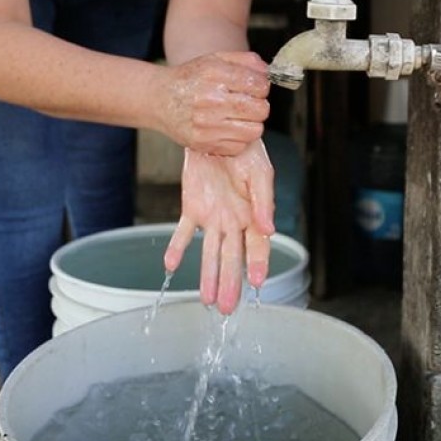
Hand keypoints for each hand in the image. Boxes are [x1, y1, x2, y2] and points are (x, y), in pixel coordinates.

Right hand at [156, 52, 269, 155]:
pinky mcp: (204, 144)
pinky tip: (226, 128)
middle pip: (261, 110)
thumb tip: (267, 72)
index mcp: (213, 74)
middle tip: (247, 103)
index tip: (255, 88)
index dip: (262, 87)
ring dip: (251, 124)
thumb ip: (244, 60)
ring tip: (237, 117)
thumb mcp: (215, 60)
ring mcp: (207, 124)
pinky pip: (240, 146)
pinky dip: (238, 138)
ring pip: (254, 131)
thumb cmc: (190, 80)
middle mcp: (209, 99)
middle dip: (259, 105)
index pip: (259, 85)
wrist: (158, 100)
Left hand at [163, 139, 275, 313]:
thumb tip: (270, 230)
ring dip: (208, 275)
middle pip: (232, 258)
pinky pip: (184, 232)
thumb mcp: (260, 173)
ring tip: (206, 300)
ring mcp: (213, 218)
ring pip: (210, 253)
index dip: (258, 265)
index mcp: (255, 215)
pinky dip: (177, 248)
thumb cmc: (247, 151)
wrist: (219, 131)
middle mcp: (235, 222)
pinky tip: (171, 266)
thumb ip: (264, 202)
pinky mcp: (193, 208)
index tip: (257, 284)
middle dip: (230, 283)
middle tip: (226, 308)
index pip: (258, 247)